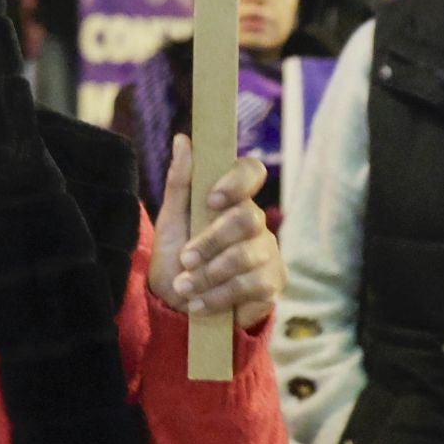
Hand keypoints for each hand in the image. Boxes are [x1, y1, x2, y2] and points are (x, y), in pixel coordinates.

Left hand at [148, 134, 285, 330]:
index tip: (211, 200)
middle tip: (185, 260)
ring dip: (209, 275)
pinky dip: (220, 297)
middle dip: (212, 242)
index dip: (236, 182)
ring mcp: (268, 252)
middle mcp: (256, 221)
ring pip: (247, 257)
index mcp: (233, 197)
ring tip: (184, 287)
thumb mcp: (171, 219)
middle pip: (248, 219)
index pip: (251, 170)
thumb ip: (180, 181)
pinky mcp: (273, 284)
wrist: (179, 305)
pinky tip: (199, 304)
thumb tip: (182, 138)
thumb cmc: (177, 255)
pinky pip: (253, 286)